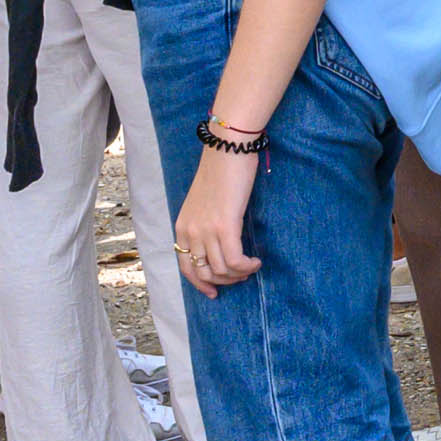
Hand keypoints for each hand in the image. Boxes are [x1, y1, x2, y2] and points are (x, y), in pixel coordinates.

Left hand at [175, 145, 261, 295]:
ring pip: (221, 270)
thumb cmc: (222, 169)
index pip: (186, 267)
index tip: (214, 291)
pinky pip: (235, 260)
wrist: (228, 148)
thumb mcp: (205, 201)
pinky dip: (247, 266)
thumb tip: (219, 242)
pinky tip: (256, 261)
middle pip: (204, 273)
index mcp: (183, 226)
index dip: (200, 284)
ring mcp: (206, 230)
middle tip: (241, 276)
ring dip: (238, 274)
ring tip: (251, 267)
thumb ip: (206, 222)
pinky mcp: (225, 226)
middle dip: (224, 281)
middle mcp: (191, 232)